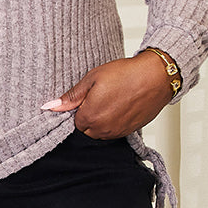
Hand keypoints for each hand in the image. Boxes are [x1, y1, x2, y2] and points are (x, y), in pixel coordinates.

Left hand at [42, 51, 175, 138]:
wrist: (156, 76)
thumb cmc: (127, 74)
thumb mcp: (93, 78)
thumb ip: (71, 96)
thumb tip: (50, 106)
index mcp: (90, 116)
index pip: (74, 122)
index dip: (80, 108)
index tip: (88, 98)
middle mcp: (103, 129)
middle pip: (86, 130)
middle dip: (88, 117)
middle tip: (101, 98)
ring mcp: (117, 132)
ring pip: (100, 133)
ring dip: (101, 121)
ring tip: (112, 100)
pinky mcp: (129, 132)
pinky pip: (114, 133)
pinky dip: (114, 123)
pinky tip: (121, 106)